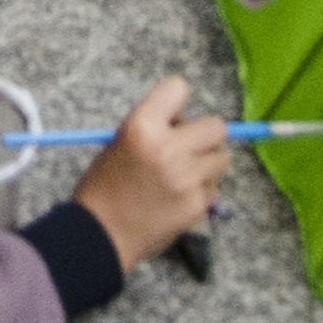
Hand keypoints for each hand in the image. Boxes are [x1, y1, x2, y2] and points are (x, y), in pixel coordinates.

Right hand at [71, 75, 228, 269]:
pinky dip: (201, 192)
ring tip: (184, 176)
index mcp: (143, 127)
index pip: (178, 88)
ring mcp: (187, 178)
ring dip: (207, 164)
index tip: (171, 117)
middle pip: (216, 126)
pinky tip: (179, 200)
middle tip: (187, 149)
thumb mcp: (120, 142)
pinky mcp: (197, 205)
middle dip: (203, 136)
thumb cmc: (104, 186)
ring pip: (222, 158)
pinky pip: (214, 188)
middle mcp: (169, 148)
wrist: (100, 235)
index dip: (175, 102)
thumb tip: (183, 124)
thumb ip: (154, 128)